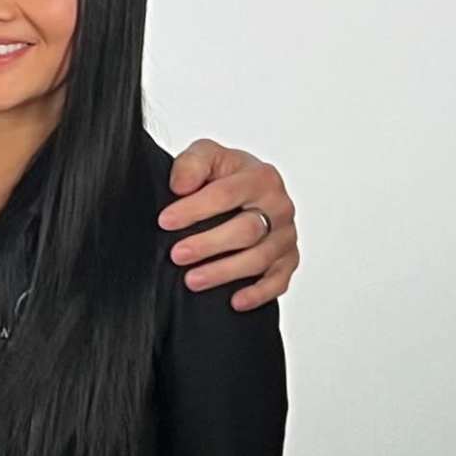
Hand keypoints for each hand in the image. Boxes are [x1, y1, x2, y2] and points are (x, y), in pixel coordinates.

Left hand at [163, 140, 297, 308]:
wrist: (248, 189)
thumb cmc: (226, 174)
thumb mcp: (206, 155)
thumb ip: (193, 163)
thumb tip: (180, 185)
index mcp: (261, 177)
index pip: (225, 195)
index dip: (194, 209)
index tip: (166, 221)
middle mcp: (279, 206)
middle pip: (245, 231)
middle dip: (207, 245)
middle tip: (177, 255)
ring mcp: (286, 235)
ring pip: (259, 259)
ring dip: (224, 272)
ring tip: (192, 280)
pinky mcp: (288, 259)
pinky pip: (278, 281)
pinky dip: (258, 293)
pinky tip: (235, 301)